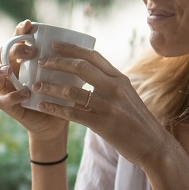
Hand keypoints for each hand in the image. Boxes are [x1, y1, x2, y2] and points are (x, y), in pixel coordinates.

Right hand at [0, 21, 68, 142]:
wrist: (57, 121)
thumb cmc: (61, 94)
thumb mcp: (65, 75)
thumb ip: (67, 61)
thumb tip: (82, 43)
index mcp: (24, 59)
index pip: (16, 39)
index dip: (19, 30)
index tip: (29, 25)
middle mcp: (11, 71)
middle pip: (2, 53)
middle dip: (13, 49)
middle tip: (31, 51)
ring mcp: (7, 88)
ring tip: (9, 70)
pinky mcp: (9, 106)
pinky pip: (1, 100)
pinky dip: (11, 96)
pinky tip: (24, 93)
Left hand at [23, 46, 170, 169]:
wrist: (153, 144)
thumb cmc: (136, 120)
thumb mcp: (126, 95)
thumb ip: (108, 84)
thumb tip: (85, 74)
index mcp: (119, 78)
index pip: (93, 56)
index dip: (71, 49)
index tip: (54, 45)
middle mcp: (114, 88)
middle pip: (81, 67)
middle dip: (57, 62)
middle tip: (40, 62)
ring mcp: (109, 106)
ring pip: (72, 90)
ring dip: (50, 87)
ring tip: (35, 86)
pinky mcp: (103, 124)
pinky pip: (72, 113)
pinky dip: (54, 108)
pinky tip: (42, 106)